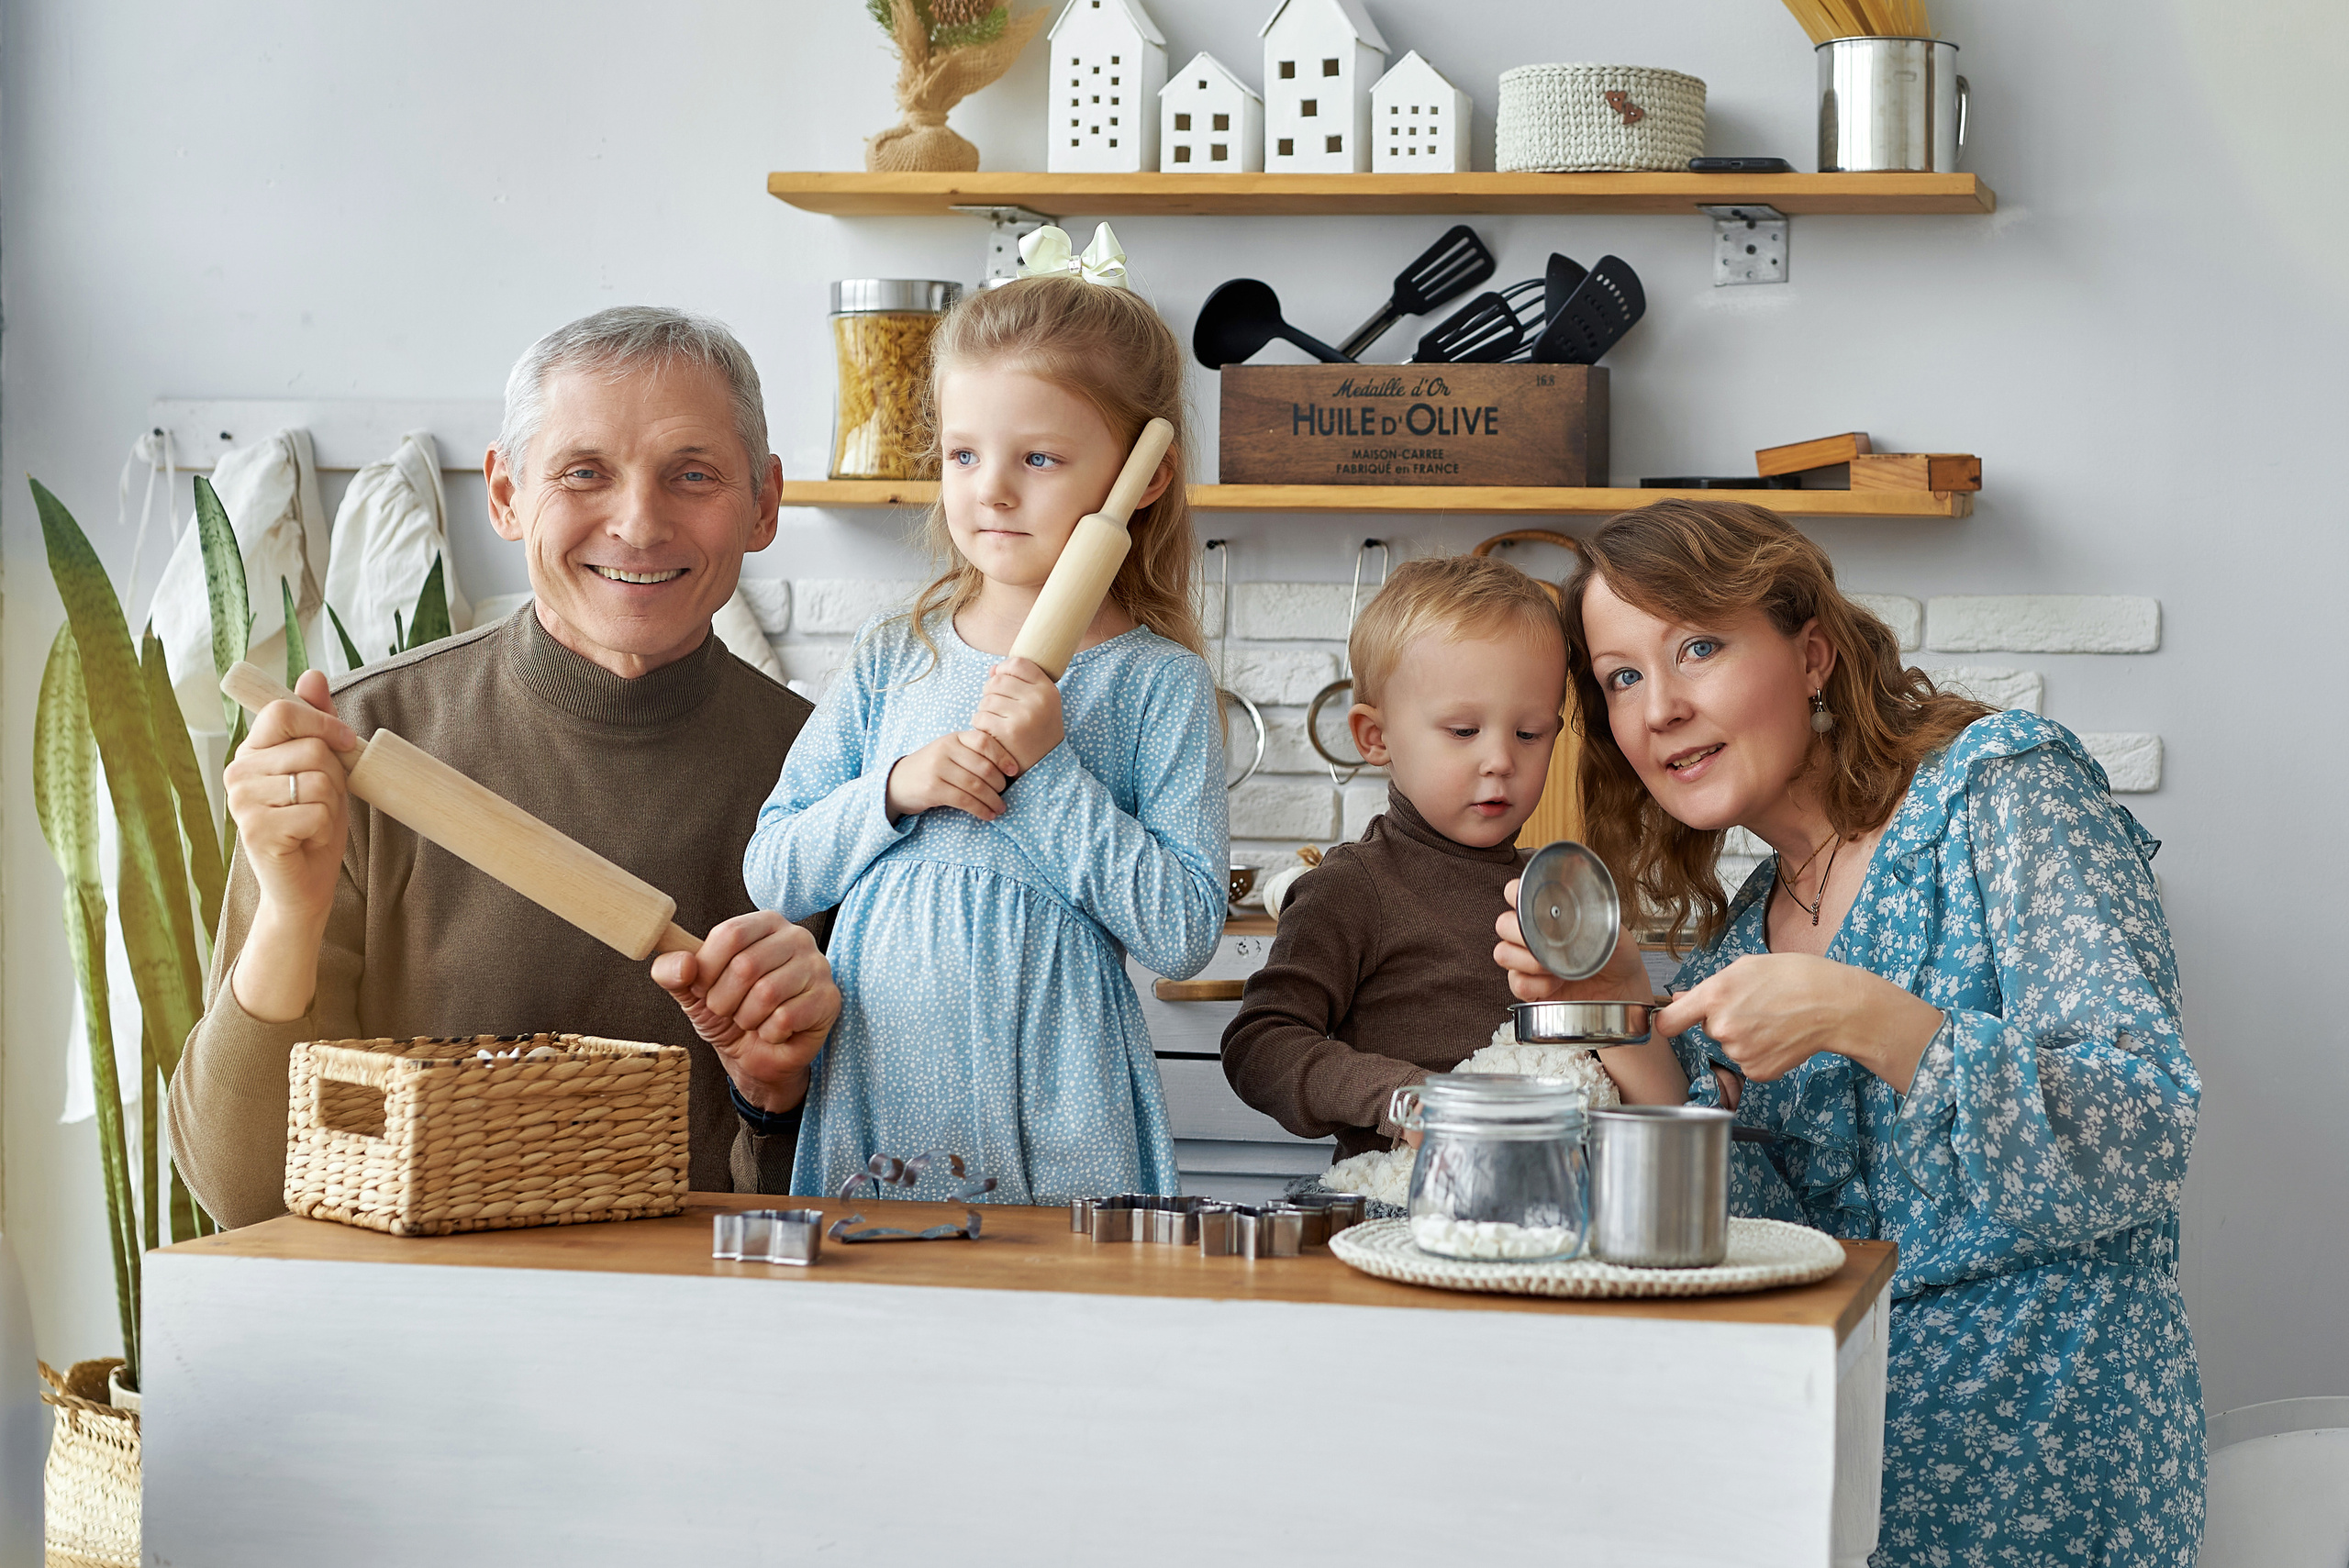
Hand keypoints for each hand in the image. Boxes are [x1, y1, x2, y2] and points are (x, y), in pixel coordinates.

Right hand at [223, 670, 360, 1020]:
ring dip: (330, 806)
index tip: (346, 742)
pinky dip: (325, 829)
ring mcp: (242, 803)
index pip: (283, 711)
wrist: (303, 885)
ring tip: (312, 823)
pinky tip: (306, 841)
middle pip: (310, 748)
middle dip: (334, 776)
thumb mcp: (322, 768)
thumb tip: (314, 674)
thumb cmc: (313, 824)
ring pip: (318, 781)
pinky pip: (317, 812)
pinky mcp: (255, 831)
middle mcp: (238, 773)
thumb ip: (316, 722)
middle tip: (321, 803)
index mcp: (251, 752)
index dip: (323, 721)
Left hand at [652, 911, 840, 1113]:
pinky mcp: (829, 999)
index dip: (707, 969)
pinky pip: (786, 1017)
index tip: (702, 988)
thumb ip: (673, 971)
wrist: (755, 1055)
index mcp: (764, 924)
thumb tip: (683, 965)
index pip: (730, 934)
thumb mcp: (692, 991)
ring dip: (747, 1018)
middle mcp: (796, 937)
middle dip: (724, 1000)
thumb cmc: (729, 1013)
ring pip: (767, 993)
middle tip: (728, 1011)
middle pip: (747, 965)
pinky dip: (769, 1033)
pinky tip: (775, 1031)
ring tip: (752, 1020)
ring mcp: (818, 967)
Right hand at [884, 729, 1021, 822]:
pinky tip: (988, 815)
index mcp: (954, 738)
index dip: (1003, 756)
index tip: (1014, 771)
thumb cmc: (933, 768)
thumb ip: (972, 753)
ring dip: (993, 800)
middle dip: (999, 784)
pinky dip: (980, 809)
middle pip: (983, 767)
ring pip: (976, 786)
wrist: (898, 782)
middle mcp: (945, 750)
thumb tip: (1008, 768)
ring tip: (1000, 808)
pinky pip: (965, 800)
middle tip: (1006, 794)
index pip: (984, 742)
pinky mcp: (933, 788)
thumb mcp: (950, 752)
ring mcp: (938, 769)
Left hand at [970, 656, 1063, 773]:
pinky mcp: (1008, 732)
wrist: (1046, 767)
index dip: (1004, 670)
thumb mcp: (1040, 704)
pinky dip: (980, 725)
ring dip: (984, 711)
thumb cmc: (1038, 732)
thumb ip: (1019, 683)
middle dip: (991, 693)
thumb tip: (993, 669)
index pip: (1017, 663)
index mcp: (1048, 689)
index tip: (1004, 684)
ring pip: (986, 699)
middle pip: (997, 681)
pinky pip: (980, 717)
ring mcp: (1024, 715)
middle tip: (998, 709)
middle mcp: (1038, 699)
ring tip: (997, 722)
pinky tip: (992, 733)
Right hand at [1497, 879, 1688, 1104]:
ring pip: (1503, 954)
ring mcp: (1528, 962)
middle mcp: (1532, 935)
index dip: (1514, 894)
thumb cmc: (1618, 957)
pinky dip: (1535, 984)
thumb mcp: (1614, 931)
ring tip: (1553, 966)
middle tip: (1544, 940)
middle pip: (1502, 924)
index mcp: (1548, 913)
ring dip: (1526, 960)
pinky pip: (1516, 983)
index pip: (1516, 893)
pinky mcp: (1531, 989)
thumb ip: (1594, 919)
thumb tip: (1581, 913)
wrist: (1625, 992)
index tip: (1526, 899)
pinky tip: (1556, 983)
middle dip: (1520, 931)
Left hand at [1654, 953, 1942, 1093]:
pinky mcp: (1758, 1071)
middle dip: (1722, 1018)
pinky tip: (1778, 1036)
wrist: (1835, 1005)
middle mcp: (1722, 1027)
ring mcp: (1740, 1052)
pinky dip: (1759, 1052)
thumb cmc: (1795, 977)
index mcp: (1714, 996)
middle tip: (1754, 1004)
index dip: (1668, 1022)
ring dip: (1743, 1035)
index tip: (1671, 1021)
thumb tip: (1680, 1001)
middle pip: (1706, 1029)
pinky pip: (1747, 1062)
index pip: (1668, 1022)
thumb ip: (1708, 987)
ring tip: (1772, 1018)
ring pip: (1728, 1045)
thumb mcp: (1745, 967)